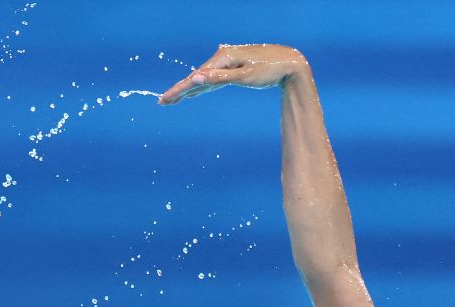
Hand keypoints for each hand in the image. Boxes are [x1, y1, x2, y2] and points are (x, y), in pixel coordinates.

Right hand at [158, 44, 307, 104]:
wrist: (291, 63)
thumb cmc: (270, 70)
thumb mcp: (245, 77)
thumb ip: (219, 78)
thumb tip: (195, 77)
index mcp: (223, 58)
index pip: (195, 77)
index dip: (179, 90)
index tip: (164, 99)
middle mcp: (223, 57)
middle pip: (197, 76)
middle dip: (180, 90)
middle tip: (163, 102)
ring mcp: (228, 61)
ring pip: (205, 76)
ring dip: (190, 88)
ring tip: (174, 99)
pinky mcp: (234, 66)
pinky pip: (214, 77)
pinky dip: (204, 84)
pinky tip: (197, 88)